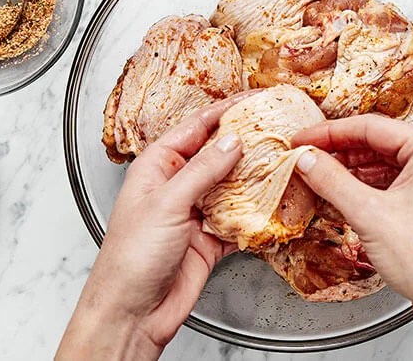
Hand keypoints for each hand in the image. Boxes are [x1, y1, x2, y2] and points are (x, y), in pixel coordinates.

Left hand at [56, 92, 256, 360]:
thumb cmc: (130, 259)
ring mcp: (195, 212)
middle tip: (276, 132)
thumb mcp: (167, 204)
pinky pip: (238, 219)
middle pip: (218, 155)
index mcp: (158, 167)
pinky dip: (255, 215)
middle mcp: (177, 185)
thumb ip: (202, 171)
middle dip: (245, 144)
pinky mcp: (209, 238)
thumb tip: (231, 142)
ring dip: (254, 179)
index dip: (225, 111)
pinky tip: (272, 207)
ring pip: (231, 186)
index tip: (253, 100)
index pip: (196, 128)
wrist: (132, 313)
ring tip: (282, 164)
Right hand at [292, 114, 412, 359]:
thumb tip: (308, 159)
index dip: (329, 132)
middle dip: (342, 152)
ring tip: (324, 178)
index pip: (371, 127)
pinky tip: (350, 195)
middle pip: (382, 143)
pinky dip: (374, 186)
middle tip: (310, 158)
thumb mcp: (368, 214)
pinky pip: (402, 182)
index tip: (304, 139)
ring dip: (356, 170)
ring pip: (391, 163)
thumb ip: (331, 180)